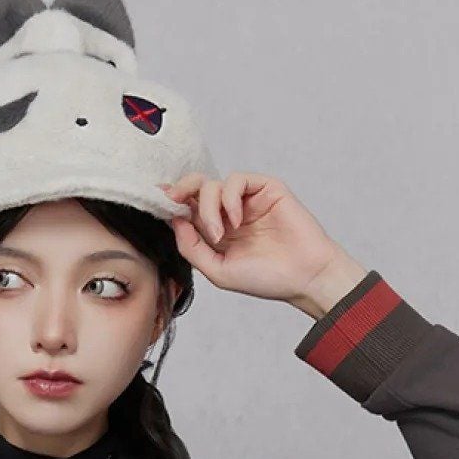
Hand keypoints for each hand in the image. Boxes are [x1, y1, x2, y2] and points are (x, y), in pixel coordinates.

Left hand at [159, 171, 365, 312]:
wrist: (303, 276)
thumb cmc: (266, 278)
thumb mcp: (218, 270)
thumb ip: (192, 247)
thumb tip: (173, 220)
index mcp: (215, 232)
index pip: (187, 209)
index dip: (170, 202)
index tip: (155, 201)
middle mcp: (228, 213)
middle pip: (195, 189)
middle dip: (180, 190)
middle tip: (172, 199)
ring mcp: (246, 200)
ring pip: (212, 185)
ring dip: (208, 208)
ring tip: (220, 233)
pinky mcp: (265, 188)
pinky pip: (236, 179)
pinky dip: (229, 198)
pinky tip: (235, 220)